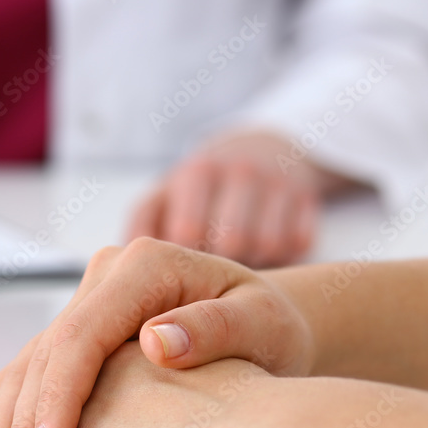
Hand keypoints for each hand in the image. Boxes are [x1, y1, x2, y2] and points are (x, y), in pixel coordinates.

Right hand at [0, 237, 313, 427]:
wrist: (268, 321)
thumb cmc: (273, 329)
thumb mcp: (261, 325)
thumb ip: (213, 329)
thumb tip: (156, 341)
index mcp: (144, 266)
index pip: (82, 338)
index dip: (57, 400)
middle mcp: (107, 277)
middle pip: (47, 354)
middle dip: (18, 424)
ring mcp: (91, 299)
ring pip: (30, 363)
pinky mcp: (85, 326)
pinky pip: (36, 368)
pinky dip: (6, 409)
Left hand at [127, 130, 345, 267]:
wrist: (263, 149)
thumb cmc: (199, 192)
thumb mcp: (165, 196)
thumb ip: (142, 226)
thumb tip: (119, 264)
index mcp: (195, 174)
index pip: (187, 231)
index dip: (182, 262)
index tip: (177, 277)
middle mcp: (237, 171)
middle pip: (229, 242)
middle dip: (217, 266)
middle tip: (208, 274)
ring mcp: (276, 181)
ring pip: (265, 245)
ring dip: (250, 262)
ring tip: (235, 263)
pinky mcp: (308, 196)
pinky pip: (299, 243)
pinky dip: (283, 255)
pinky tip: (266, 253)